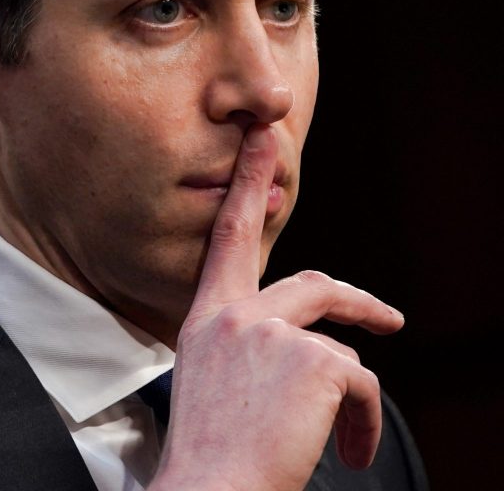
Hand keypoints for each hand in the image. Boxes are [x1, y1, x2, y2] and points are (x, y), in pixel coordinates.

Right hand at [151, 123, 404, 490]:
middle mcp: (236, 317)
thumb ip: (245, 350)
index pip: (230, 237)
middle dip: (358, 300)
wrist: (210, 486)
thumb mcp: (212, 384)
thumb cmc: (209, 453)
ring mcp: (274, 335)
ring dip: (354, 401)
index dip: (248, 182)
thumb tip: (306, 352)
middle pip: (312, 285)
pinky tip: (346, 453)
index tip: (263, 137)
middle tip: (388, 319)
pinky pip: (363, 386)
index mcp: (205, 319)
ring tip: (346, 443)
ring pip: (344, 351)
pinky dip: (364, 424)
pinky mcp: (315, 361)